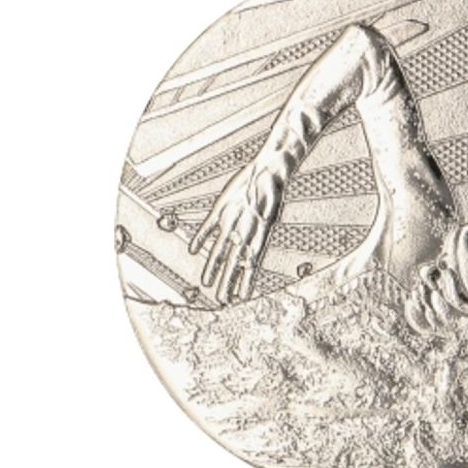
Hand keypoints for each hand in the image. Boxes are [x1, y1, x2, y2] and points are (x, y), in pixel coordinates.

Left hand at [189, 160, 281, 304]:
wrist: (268, 168)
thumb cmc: (274, 182)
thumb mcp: (272, 197)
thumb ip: (267, 209)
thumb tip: (265, 219)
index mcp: (258, 232)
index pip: (251, 262)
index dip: (246, 281)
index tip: (242, 297)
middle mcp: (244, 231)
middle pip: (233, 262)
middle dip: (227, 281)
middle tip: (222, 299)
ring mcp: (231, 221)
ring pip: (219, 249)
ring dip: (213, 266)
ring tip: (208, 283)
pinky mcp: (222, 210)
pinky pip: (209, 228)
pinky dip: (201, 238)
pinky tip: (193, 250)